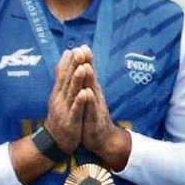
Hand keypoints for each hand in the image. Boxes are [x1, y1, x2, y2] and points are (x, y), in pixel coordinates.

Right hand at [42, 46, 87, 153]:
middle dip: (73, 66)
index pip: (63, 74)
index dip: (69, 62)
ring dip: (77, 80)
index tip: (75, 48)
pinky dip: (80, 101)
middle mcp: (60, 99)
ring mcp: (65, 109)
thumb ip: (62, 81)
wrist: (54, 142)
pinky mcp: (70, 121)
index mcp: (59, 93)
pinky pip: (76, 110)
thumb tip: (62, 64)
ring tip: (82, 68)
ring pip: (72, 93)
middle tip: (79, 52)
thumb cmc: (60, 118)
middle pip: (67, 80)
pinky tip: (85, 93)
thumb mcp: (59, 98)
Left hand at [72, 50, 130, 166]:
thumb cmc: (93, 117)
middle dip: (87, 63)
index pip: (87, 73)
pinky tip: (87, 93)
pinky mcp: (94, 120)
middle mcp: (95, 97)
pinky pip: (91, 109)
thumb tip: (85, 69)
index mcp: (91, 91)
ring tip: (86, 67)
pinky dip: (89, 101)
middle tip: (84, 49)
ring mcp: (96, 108)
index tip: (81, 45)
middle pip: (91, 78)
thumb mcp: (88, 99)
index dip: (85, 60)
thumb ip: (87, 84)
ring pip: (92, 91)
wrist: (103, 139)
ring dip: (89, 79)